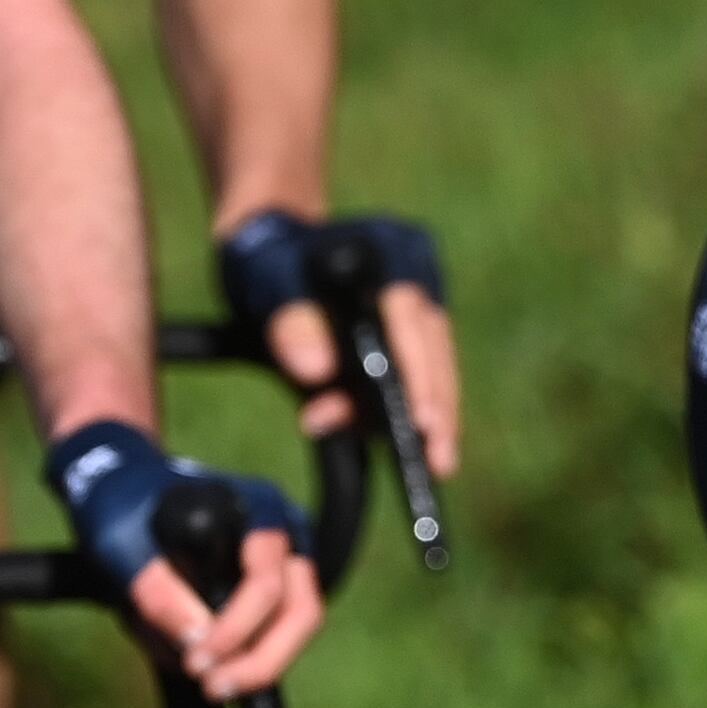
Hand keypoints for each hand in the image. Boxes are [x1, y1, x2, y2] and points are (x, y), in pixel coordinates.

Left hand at [42, 421, 328, 696]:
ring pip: (294, 627)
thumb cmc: (125, 513)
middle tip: (212, 688)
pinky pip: (274, 631)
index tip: (195, 662)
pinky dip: (245, 653)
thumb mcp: (123, 548)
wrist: (126, 499)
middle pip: (301, 612)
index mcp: (259, 510)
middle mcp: (287, 535)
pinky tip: (206, 662)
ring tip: (207, 681)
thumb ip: (158, 592)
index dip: (235, 631)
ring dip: (255, 661)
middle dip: (260, 660)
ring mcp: (286, 562)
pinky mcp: (274, 589)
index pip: (265, 583)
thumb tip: (197, 639)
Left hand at [221, 209, 467, 479]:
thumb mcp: (268, 286)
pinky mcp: (408, 326)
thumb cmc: (267, 259)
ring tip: (428, 463)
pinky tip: (406, 439)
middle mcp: (417, 277)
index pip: (414, 325)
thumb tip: (316, 371)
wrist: (269, 244)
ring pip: (434, 366)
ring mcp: (418, 301)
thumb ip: (291, 324)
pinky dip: (407, 405)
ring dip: (426, 415)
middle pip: (436, 352)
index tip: (422, 423)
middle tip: (439, 463)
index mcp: (393, 256)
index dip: (420, 378)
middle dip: (438, 411)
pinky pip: (418, 369)